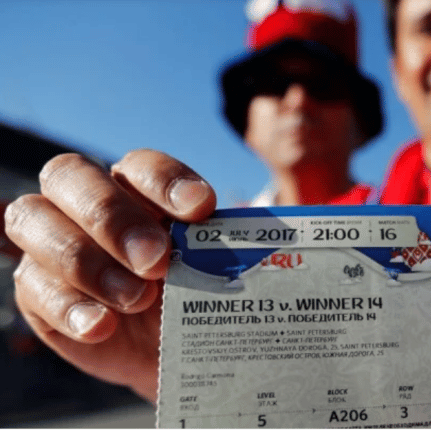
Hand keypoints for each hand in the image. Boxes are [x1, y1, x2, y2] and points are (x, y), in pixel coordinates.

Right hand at [4, 149, 215, 402]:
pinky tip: (101, 325)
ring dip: (90, 264)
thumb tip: (252, 224)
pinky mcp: (35, 290)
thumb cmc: (195, 290)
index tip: (201, 208)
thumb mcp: (213, 264)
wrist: (176, 347)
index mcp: (134, 186)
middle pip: (72, 177)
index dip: (165, 181)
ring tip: (138, 299)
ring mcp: (51, 242)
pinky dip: (68, 307)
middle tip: (157, 260)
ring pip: (37, 225)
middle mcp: (84, 201)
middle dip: (115, 218)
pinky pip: (32, 287)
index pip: (139, 165)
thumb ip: (220, 241)